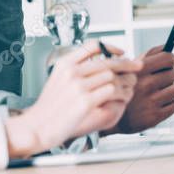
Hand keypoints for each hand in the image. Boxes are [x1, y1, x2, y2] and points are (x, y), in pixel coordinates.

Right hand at [4, 41, 141, 157]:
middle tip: (137, 65)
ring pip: (112, 76)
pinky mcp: (85, 101)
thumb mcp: (57, 80)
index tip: (121, 52)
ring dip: (125, 80)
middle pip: (107, 61)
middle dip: (126, 63)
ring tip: (130, 85)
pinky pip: (111, 91)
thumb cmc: (48, 108)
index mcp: (65, 64)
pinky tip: (123, 96)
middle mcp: (72, 72)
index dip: (111, 47)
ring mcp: (78, 86)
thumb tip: (98, 63)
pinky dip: (121, 92)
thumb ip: (76, 70)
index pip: (93, 46)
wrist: (36, 127)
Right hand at [104, 45, 173, 134]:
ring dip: (169, 91)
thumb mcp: (130, 67)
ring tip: (157, 93)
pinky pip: (173, 106)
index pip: (168, 58)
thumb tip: (167, 46)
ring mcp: (151, 102)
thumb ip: (149, 55)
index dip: (171, 60)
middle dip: (168, 76)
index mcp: (140, 70)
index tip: (170, 62)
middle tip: (159, 80)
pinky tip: (157, 104)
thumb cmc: (121, 89)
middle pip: (173, 74)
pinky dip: (167, 105)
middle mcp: (146, 85)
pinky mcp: (154, 117)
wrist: (109, 114)